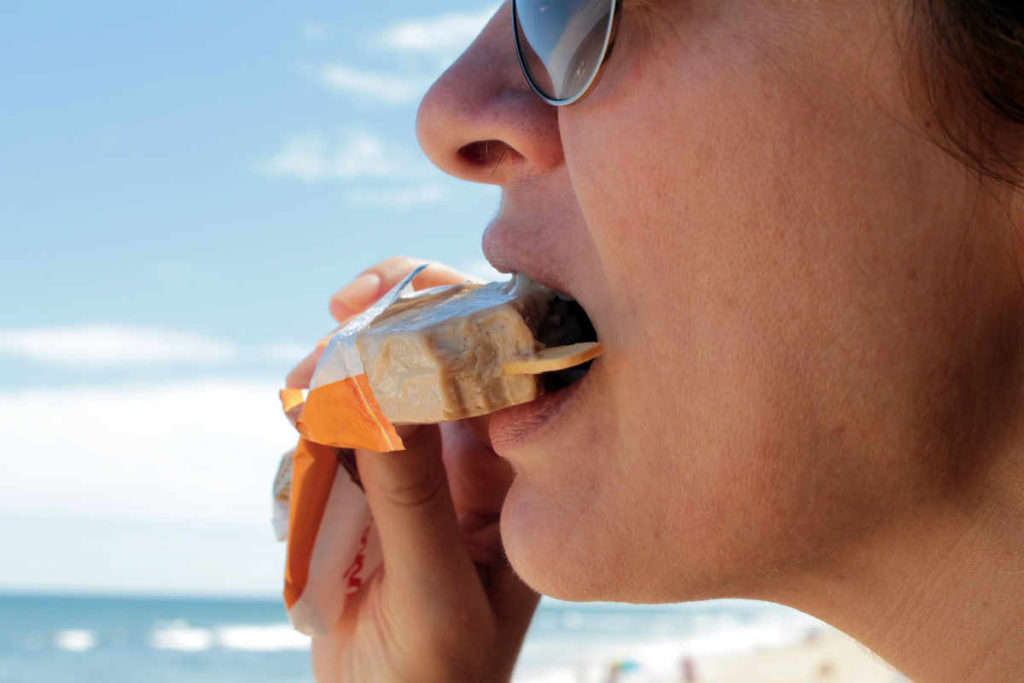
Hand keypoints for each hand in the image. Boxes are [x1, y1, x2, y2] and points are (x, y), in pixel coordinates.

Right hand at [286, 257, 539, 681]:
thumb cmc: (440, 681)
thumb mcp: (433, 594)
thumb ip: (413, 500)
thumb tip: (383, 390)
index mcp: (520, 473)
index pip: (499, 360)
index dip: (445, 309)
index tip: (376, 300)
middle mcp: (474, 458)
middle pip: (430, 354)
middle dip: (373, 338)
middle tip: (324, 340)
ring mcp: (417, 470)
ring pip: (369, 391)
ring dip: (325, 397)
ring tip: (297, 423)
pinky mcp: (365, 491)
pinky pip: (328, 441)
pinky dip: (302, 459)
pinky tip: (300, 513)